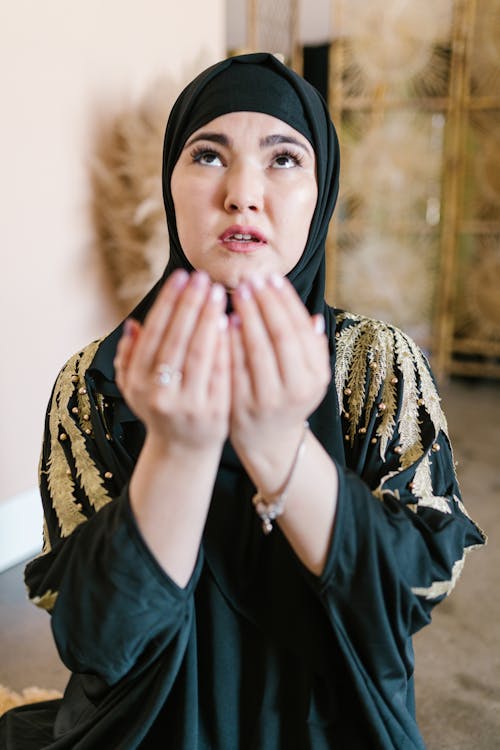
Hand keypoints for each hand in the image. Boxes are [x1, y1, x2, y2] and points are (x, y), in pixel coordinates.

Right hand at [114, 270, 229, 454]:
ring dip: (210, 319)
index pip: (155, 333)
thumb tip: (133, 325)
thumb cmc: (160, 409)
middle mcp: (159, 393)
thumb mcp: (135, 387)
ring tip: (219, 293)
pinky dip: (226, 346)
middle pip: (177, 339)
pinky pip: (221, 372)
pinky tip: (232, 322)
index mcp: (138, 381)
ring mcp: (187, 403)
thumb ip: (129, 357)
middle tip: (203, 277)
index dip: (168, 302)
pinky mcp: (213, 412)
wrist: (183, 450)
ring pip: (200, 353)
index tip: (181, 276)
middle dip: (191, 304)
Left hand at [228, 274, 330, 490]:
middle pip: (278, 336)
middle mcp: (295, 389)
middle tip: (251, 279)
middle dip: (265, 304)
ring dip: (247, 317)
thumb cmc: (288, 397)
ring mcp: (267, 399)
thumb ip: (313, 349)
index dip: (285, 302)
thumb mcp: (310, 377)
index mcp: (314, 377)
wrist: (268, 440)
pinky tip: (224, 320)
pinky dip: (230, 341)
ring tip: (237, 292)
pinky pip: (234, 366)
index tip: (272, 278)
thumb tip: (314, 316)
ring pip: (256, 350)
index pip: (299, 330)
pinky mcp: (241, 405)